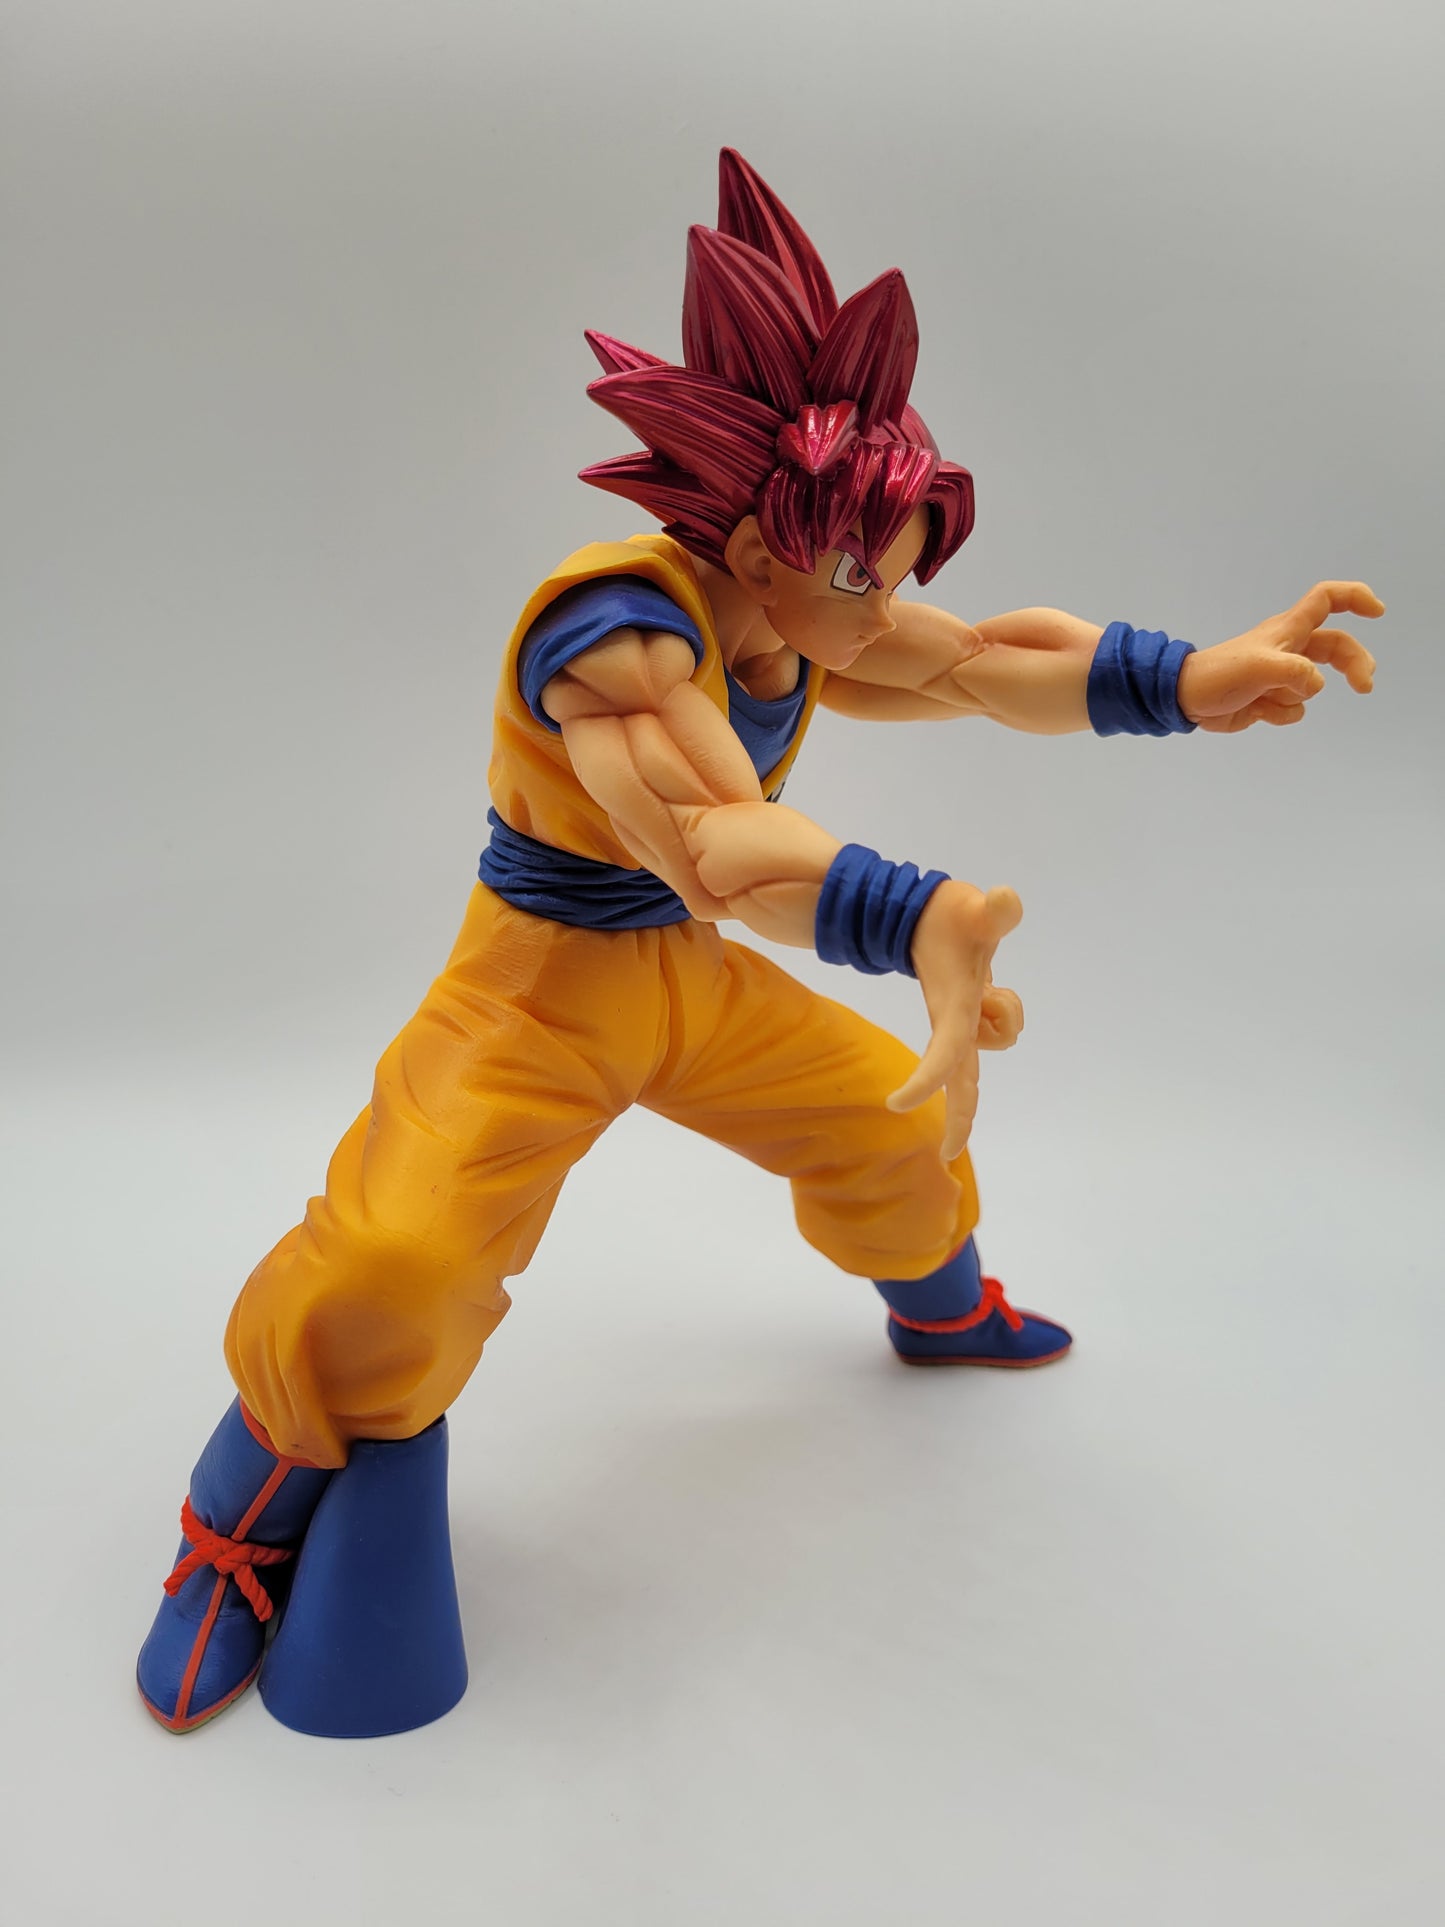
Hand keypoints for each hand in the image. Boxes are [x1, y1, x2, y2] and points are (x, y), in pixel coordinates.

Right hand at [888, 880, 1023, 1160]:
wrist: (927, 916)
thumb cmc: (949, 915)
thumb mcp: (971, 907)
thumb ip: (992, 909)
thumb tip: (1006, 899)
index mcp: (954, 1007)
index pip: (943, 1052)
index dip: (926, 1078)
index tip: (897, 1105)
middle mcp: (957, 1022)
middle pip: (961, 1081)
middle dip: (959, 1117)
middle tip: (949, 1152)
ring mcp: (965, 1022)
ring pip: (997, 1042)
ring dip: (1003, 1017)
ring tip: (990, 982)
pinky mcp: (971, 1017)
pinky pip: (999, 1029)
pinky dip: (1003, 1012)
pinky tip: (991, 987)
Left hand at [1178, 581, 1381, 732]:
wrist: (1186, 700)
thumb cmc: (1219, 674)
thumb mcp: (1259, 668)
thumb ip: (1293, 673)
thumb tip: (1317, 685)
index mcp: (1288, 630)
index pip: (1327, 600)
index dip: (1355, 598)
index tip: (1378, 611)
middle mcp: (1289, 648)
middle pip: (1336, 647)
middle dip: (1354, 665)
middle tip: (1365, 687)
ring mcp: (1281, 674)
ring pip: (1314, 685)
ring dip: (1296, 698)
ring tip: (1267, 698)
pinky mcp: (1271, 698)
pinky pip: (1294, 708)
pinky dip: (1281, 714)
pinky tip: (1258, 710)